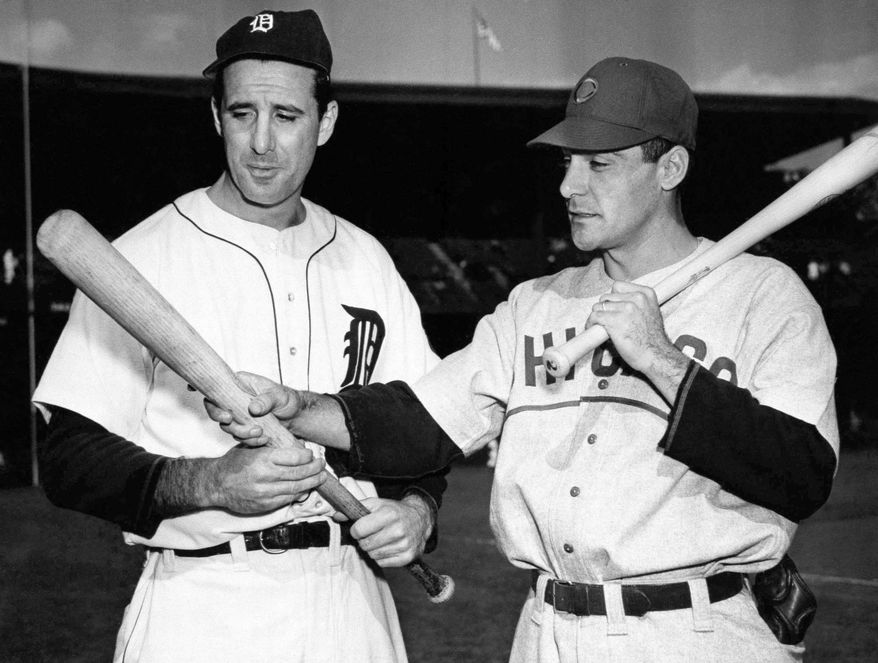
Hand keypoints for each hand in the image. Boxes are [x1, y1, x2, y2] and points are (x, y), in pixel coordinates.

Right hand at [204, 371, 304, 445]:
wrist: (297, 417)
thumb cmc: (287, 399)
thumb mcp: (280, 396)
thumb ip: (267, 400)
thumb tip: (253, 407)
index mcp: (240, 385)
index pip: (217, 385)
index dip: (202, 387)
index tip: (191, 390)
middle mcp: (235, 400)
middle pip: (215, 410)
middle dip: (220, 417)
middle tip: (232, 420)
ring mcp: (239, 416)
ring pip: (228, 427)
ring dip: (240, 431)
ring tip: (259, 432)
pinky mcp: (245, 429)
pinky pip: (239, 437)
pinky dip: (249, 440)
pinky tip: (262, 440)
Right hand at [205, 444, 326, 513]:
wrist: (215, 484)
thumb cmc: (234, 463)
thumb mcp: (251, 446)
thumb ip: (272, 447)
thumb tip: (297, 445)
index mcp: (263, 458)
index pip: (295, 457)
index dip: (308, 456)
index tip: (311, 454)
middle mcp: (265, 476)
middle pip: (299, 473)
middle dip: (315, 469)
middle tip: (322, 465)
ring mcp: (265, 493)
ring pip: (296, 488)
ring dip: (312, 483)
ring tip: (320, 477)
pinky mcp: (264, 505)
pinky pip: (287, 500)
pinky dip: (299, 494)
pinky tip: (305, 488)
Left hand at [341, 495, 433, 567]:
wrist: (420, 519)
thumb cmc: (395, 511)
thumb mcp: (377, 504)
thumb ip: (355, 508)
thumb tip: (336, 515)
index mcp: (389, 514)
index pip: (359, 530)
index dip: (356, 530)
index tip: (361, 527)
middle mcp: (398, 530)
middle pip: (365, 544)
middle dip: (364, 540)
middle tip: (372, 534)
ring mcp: (404, 545)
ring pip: (372, 555)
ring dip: (373, 549)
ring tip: (381, 539)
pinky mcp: (407, 557)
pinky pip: (382, 563)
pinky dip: (382, 557)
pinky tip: (388, 547)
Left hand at [587, 281, 674, 372]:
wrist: (656, 356)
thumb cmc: (652, 340)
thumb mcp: (650, 312)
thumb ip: (636, 304)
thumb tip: (616, 303)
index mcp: (646, 293)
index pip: (618, 286)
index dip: (612, 298)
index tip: (612, 307)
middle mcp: (637, 298)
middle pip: (607, 296)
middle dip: (605, 308)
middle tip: (606, 319)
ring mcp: (626, 308)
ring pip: (599, 306)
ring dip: (597, 316)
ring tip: (600, 325)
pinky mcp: (615, 320)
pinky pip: (595, 316)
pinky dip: (590, 322)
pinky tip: (593, 327)